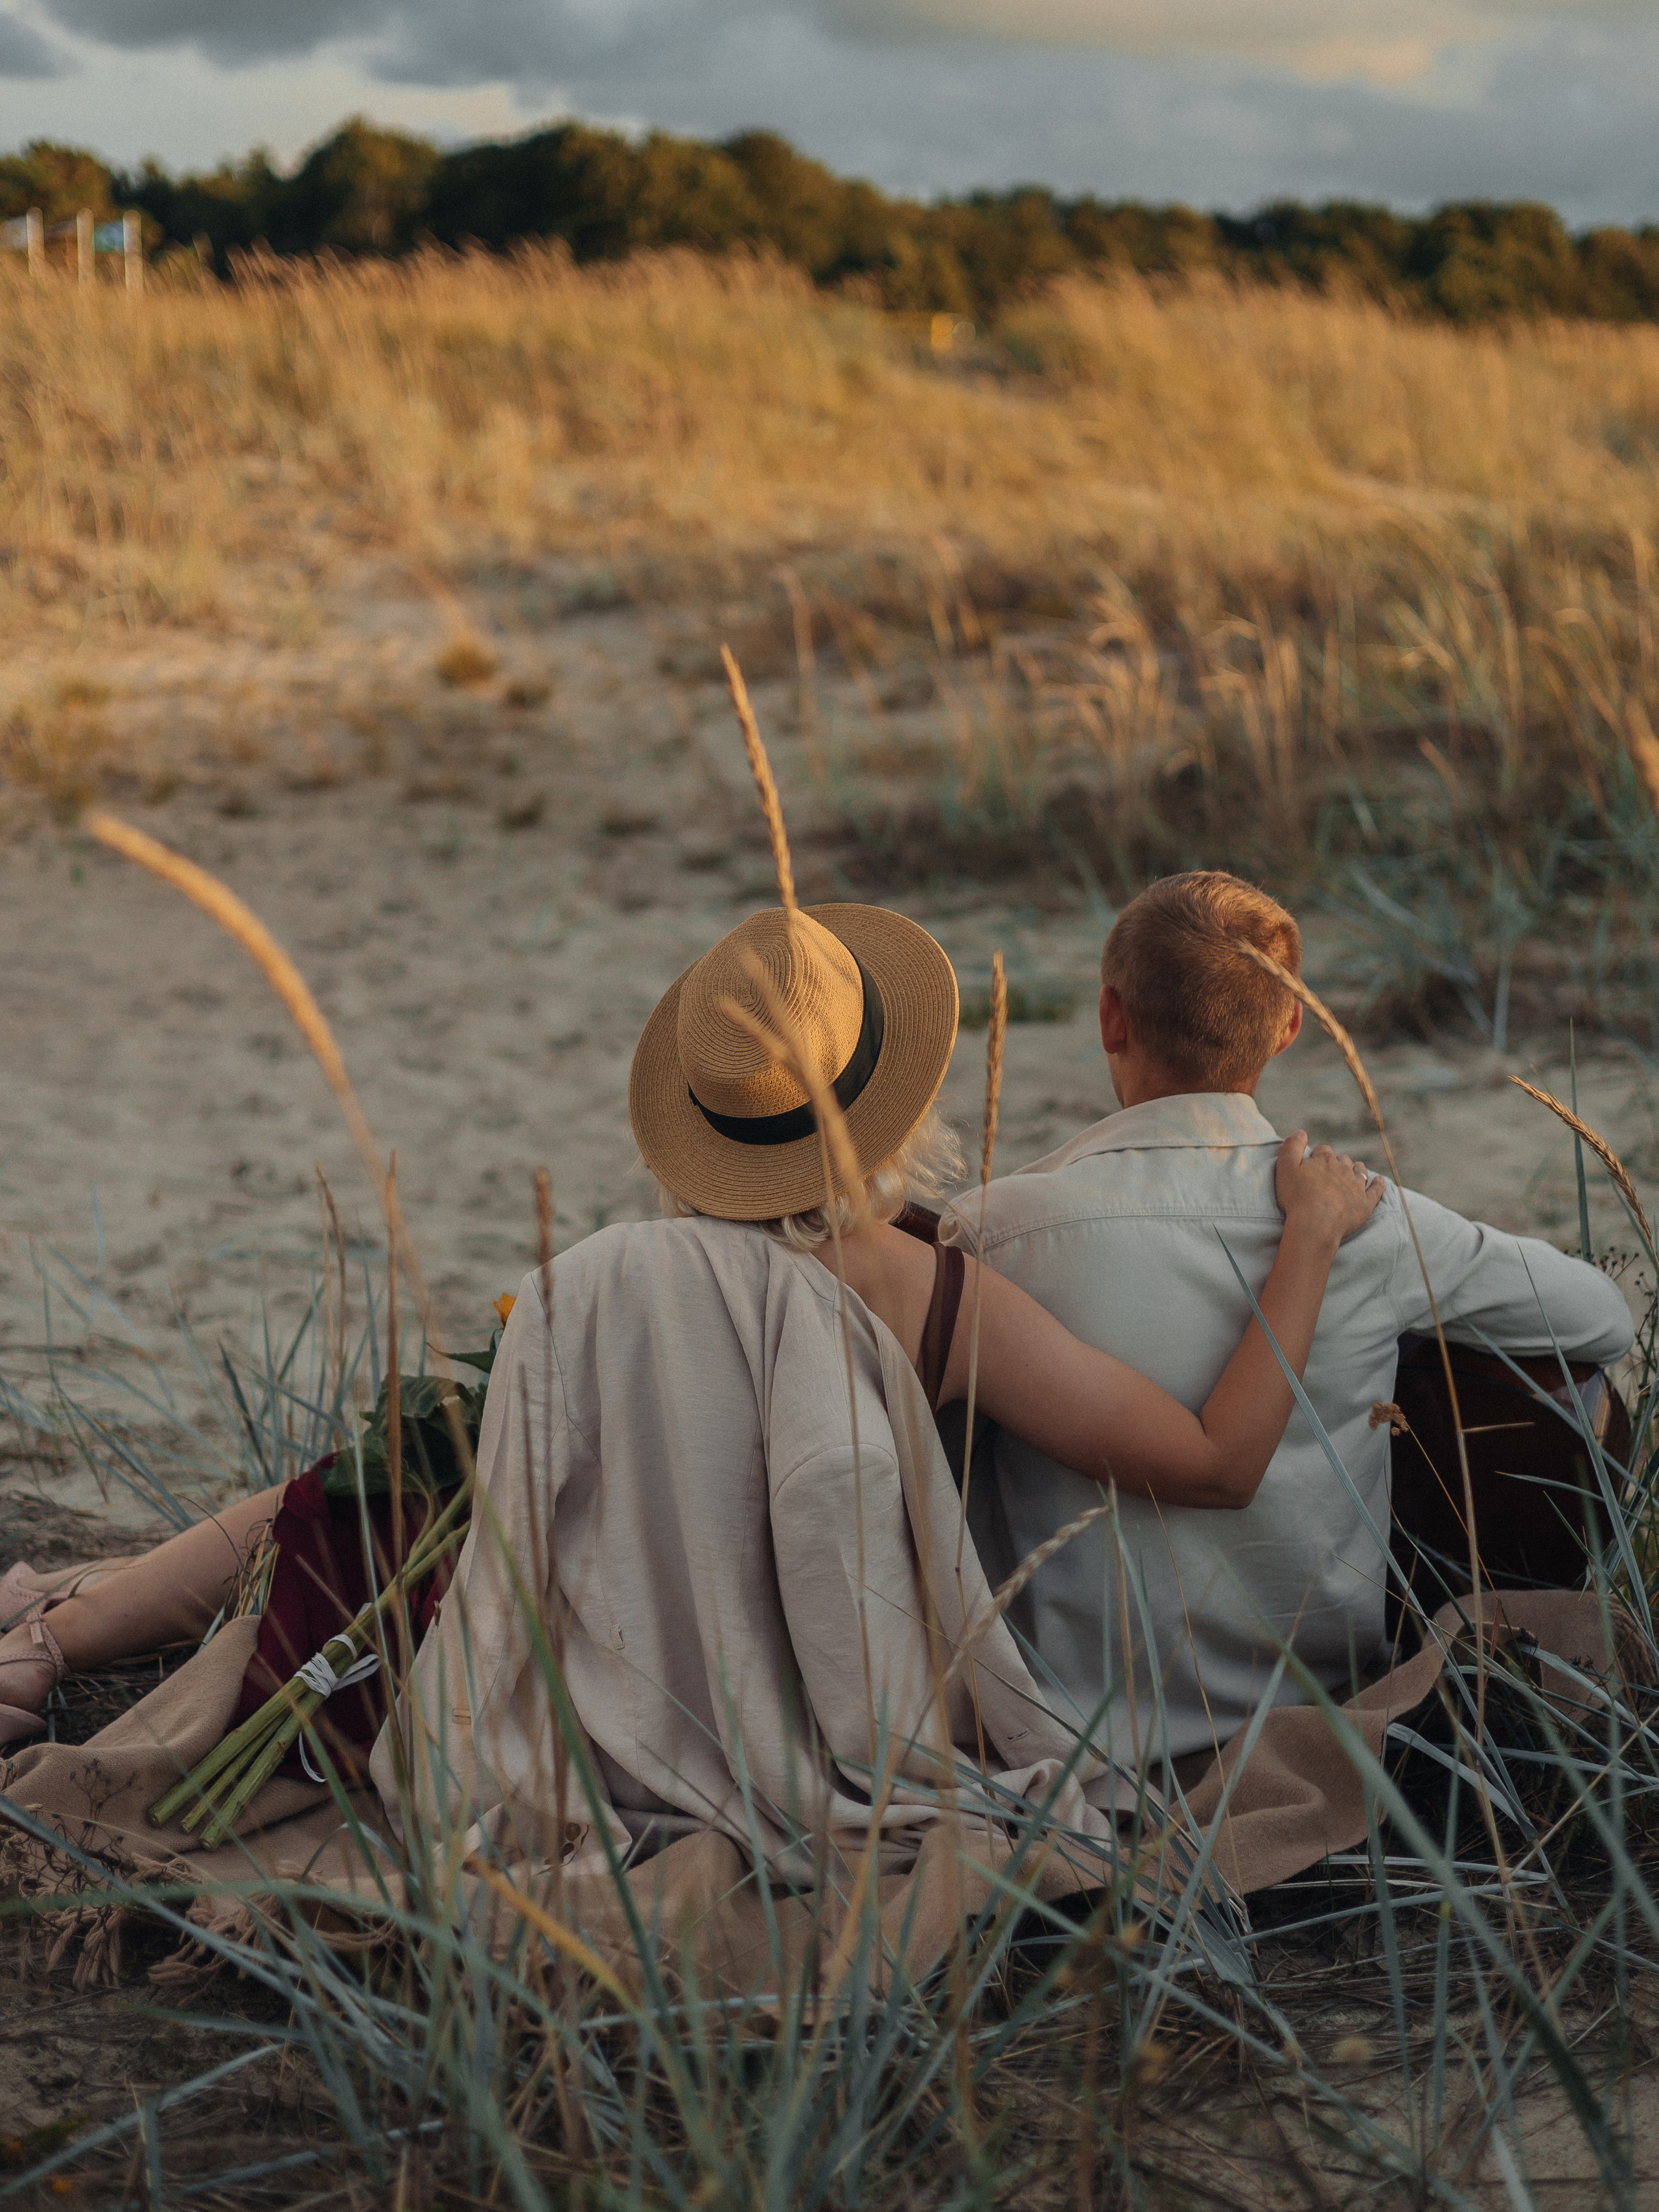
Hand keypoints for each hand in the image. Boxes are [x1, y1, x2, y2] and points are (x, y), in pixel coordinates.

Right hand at [1275, 1130, 1384, 1245]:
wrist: (1315, 1225)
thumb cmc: (1296, 1198)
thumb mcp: (1285, 1168)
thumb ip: (1292, 1147)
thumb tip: (1301, 1132)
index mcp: (1324, 1159)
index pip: (1324, 1150)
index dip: (1318, 1155)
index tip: (1313, 1163)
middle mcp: (1343, 1168)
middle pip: (1343, 1160)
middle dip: (1337, 1163)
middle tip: (1330, 1172)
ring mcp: (1356, 1185)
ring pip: (1360, 1171)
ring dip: (1357, 1169)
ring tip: (1354, 1171)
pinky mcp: (1365, 1202)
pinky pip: (1376, 1190)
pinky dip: (1378, 1184)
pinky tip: (1380, 1180)